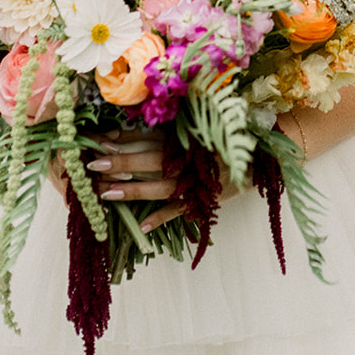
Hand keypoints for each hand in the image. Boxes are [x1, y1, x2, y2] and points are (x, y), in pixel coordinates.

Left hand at [86, 131, 237, 233]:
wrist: (261, 161)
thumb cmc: (224, 142)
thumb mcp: (198, 130)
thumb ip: (170, 128)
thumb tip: (133, 128)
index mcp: (185, 137)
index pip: (149, 136)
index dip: (123, 138)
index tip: (98, 140)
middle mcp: (189, 158)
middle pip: (150, 159)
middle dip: (120, 162)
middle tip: (93, 165)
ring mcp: (196, 180)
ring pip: (160, 186)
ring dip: (133, 190)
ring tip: (106, 194)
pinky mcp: (204, 199)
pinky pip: (180, 210)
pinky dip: (162, 218)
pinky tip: (142, 226)